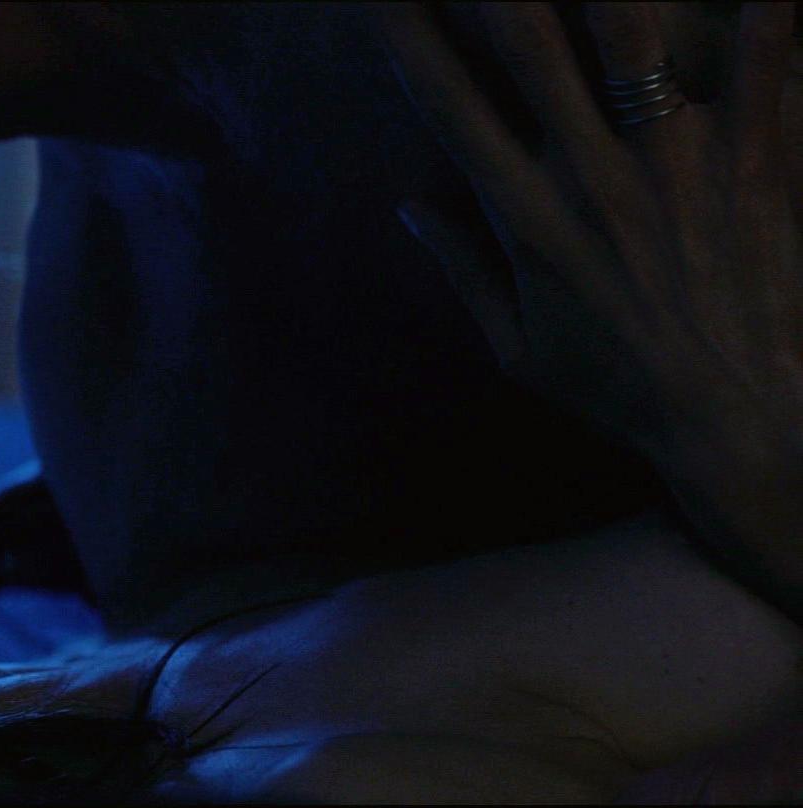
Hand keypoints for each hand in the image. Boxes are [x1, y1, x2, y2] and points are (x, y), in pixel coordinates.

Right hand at [377, 2, 800, 455]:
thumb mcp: (517, 350)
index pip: (446, 104)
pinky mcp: (754, 166)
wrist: (738, 424)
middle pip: (527, 50)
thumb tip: (408, 207)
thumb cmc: (621, 391)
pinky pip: (763, 70)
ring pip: (630, 43)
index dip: (408, 36)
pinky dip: (765, 16)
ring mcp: (675, 166)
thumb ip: (462, 270)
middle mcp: (590, 177)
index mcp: (525, 216)